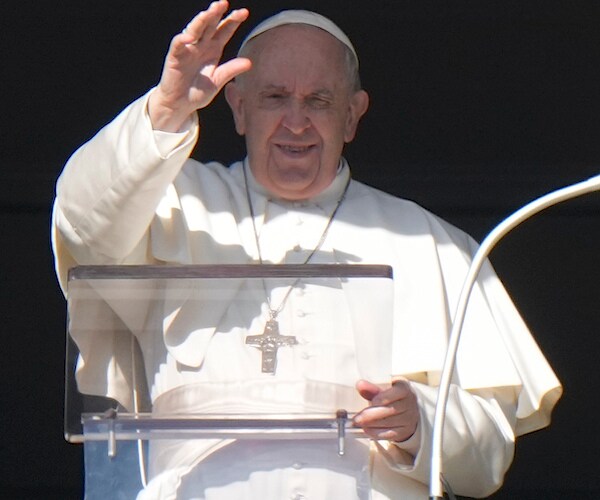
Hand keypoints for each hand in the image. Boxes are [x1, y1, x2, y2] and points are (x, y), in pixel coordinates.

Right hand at [148, 0, 250, 130]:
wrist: (181, 104)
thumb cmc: (198, 91)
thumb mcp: (218, 80)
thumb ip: (231, 70)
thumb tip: (249, 62)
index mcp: (213, 49)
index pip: (224, 30)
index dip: (233, 21)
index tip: (244, 12)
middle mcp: (201, 45)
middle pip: (210, 25)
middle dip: (216, 13)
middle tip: (224, 3)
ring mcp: (188, 49)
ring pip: (194, 30)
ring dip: (201, 20)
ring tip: (209, 12)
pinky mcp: (175, 57)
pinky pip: (178, 45)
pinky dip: (182, 40)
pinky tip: (189, 36)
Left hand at [353, 378, 418, 441]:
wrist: (405, 411)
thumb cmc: (391, 397)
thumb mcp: (383, 390)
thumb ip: (371, 388)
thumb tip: (360, 384)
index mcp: (404, 388)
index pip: (398, 392)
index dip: (384, 397)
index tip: (372, 401)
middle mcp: (409, 403)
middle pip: (391, 410)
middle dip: (372, 414)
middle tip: (358, 417)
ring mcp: (408, 418)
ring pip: (390, 422)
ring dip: (372, 423)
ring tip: (359, 422)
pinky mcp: (404, 431)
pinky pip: (390, 433)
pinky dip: (377, 432)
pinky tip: (367, 429)